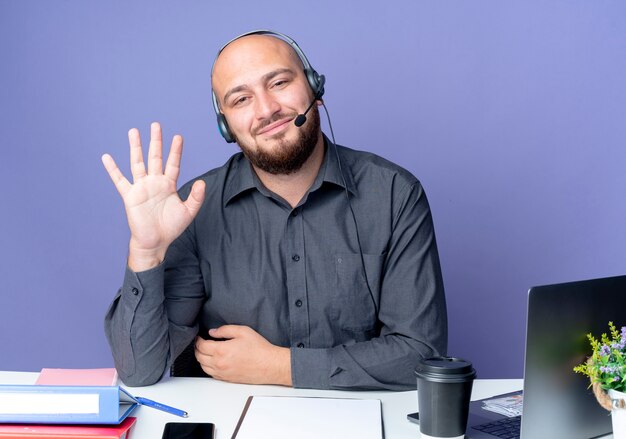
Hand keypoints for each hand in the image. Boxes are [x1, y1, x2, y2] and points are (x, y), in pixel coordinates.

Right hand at [102, 122, 204, 270]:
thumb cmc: (171, 227)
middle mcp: (154, 182)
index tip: (178, 137)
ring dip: (135, 147)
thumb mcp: (188, 212)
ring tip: (134, 131)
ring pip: (138, 163)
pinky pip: (119, 180)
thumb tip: (201, 182)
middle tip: (156, 125)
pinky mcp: (130, 196)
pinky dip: (112, 169)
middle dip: (156, 141)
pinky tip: (106, 157)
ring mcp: (141, 187)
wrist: (155, 242)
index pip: (173, 163)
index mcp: (169, 185)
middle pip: (155, 157)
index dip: (175, 151)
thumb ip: (196, 197)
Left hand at [195, 325, 291, 385]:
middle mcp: (219, 364)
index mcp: (221, 350)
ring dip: (201, 358)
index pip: (201, 346)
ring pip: (203, 367)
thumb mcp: (243, 331)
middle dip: (197, 349)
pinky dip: (208, 367)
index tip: (199, 337)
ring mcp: (222, 373)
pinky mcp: (227, 379)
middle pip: (199, 357)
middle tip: (200, 343)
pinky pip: (211, 374)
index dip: (198, 340)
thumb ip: (225, 329)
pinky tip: (212, 362)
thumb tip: (213, 332)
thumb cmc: (259, 349)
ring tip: (205, 352)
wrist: (269, 365)